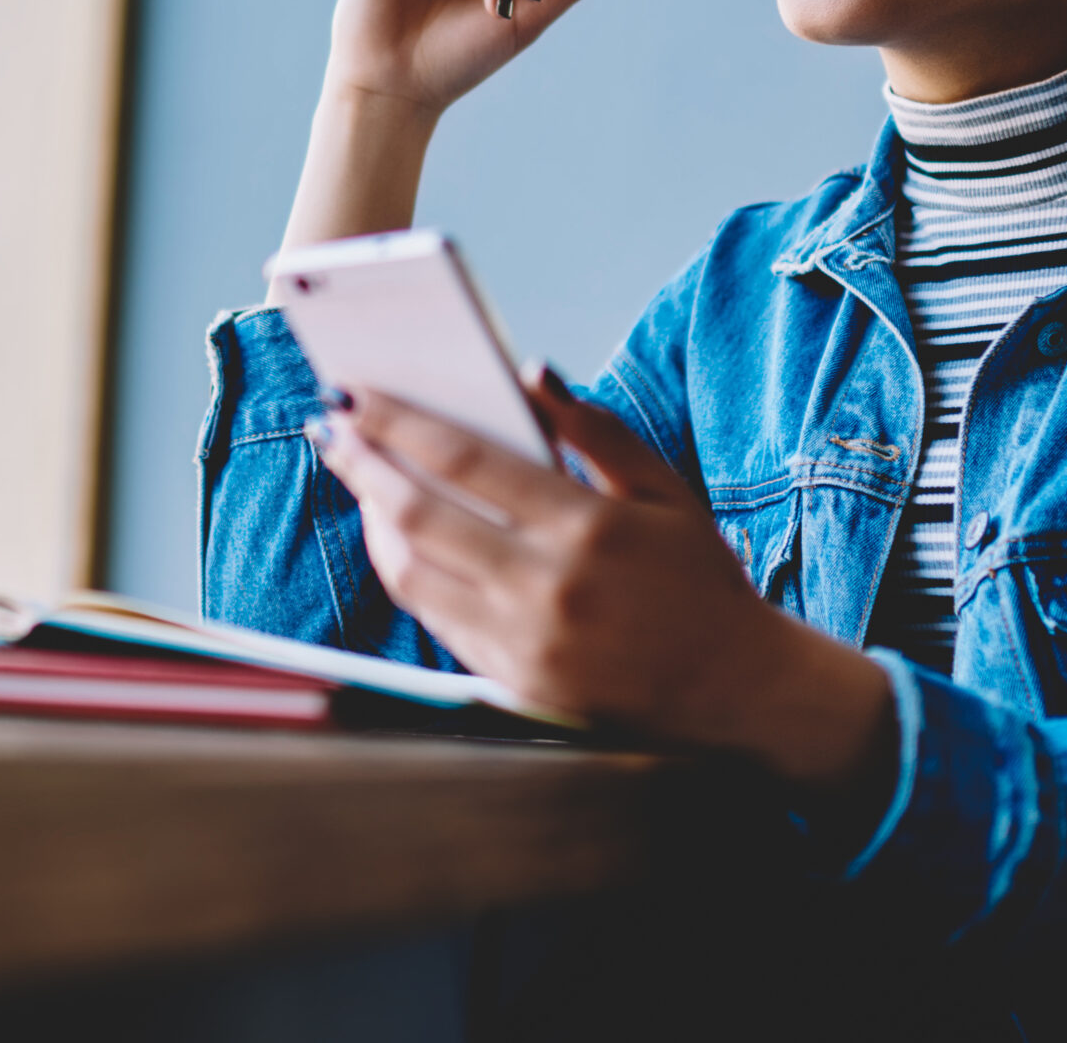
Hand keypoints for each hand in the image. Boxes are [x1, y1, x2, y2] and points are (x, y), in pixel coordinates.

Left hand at [306, 370, 893, 787]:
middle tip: (330, 430)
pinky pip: (434, 619)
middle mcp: (546, 586)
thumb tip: (532, 375)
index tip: (356, 396)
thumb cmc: (701, 579)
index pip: (466, 461)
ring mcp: (523, 642)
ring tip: (358, 480)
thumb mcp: (668, 491)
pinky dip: (404, 572)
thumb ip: (598, 430)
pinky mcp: (513, 685)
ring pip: (412, 573)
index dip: (400, 423)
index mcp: (587, 527)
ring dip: (372, 521)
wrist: (735, 692)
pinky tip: (395, 539)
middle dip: (363, 465)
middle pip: (421, 515)